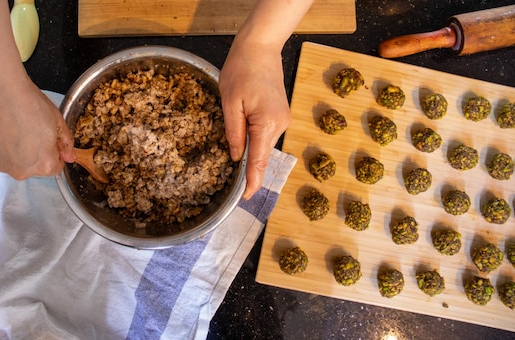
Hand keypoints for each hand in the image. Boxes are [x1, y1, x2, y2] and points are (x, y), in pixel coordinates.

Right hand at [0, 76, 75, 179]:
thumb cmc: (28, 102)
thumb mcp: (57, 120)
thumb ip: (65, 143)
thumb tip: (70, 157)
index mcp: (45, 165)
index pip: (54, 166)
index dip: (53, 151)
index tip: (47, 137)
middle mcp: (21, 171)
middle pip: (32, 167)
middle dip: (34, 153)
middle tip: (28, 129)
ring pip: (12, 162)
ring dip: (14, 151)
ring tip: (11, 126)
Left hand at [219, 41, 290, 199]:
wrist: (261, 46)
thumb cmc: (242, 68)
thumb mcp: (230, 102)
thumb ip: (234, 133)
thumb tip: (237, 158)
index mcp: (268, 123)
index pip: (259, 160)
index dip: (253, 181)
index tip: (246, 198)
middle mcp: (280, 124)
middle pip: (263, 155)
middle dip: (251, 171)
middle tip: (235, 188)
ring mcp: (283, 119)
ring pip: (264, 145)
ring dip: (252, 155)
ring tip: (238, 167)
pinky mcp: (281, 114)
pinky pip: (266, 135)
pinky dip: (256, 142)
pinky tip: (245, 143)